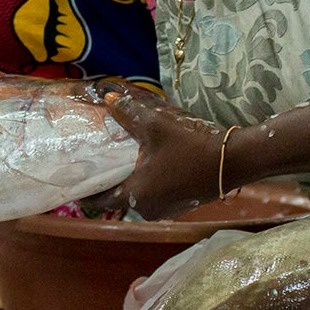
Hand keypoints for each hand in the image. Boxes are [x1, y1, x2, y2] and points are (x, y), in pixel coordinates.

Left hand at [86, 86, 232, 220]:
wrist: (235, 160)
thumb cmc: (191, 146)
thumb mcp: (156, 125)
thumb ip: (128, 113)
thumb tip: (108, 100)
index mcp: (136, 196)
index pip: (100, 200)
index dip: (85, 190)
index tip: (73, 181)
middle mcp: (148, 209)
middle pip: (119, 197)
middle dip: (109, 179)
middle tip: (98, 160)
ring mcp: (166, 209)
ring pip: (138, 195)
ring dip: (130, 180)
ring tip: (121, 158)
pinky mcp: (180, 204)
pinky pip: (154, 194)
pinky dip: (147, 182)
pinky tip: (147, 162)